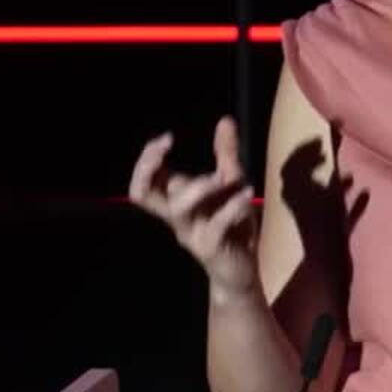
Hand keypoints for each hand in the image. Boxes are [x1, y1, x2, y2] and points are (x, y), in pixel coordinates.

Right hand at [128, 117, 258, 301]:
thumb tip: (225, 119)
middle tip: (167, 145)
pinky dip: (232, 207)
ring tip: (223, 177)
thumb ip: (226, 154)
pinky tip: (248, 195)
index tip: (166, 139)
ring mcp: (191, 234)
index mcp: (174, 203)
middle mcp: (176, 218)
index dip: (146, 160)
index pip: (143, 182)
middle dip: (149, 166)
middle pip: (144, 194)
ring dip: (199, 186)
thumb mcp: (231, 185)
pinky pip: (215, 226)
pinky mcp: (211, 248)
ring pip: (178, 208)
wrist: (242, 271)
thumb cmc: (232, 227)